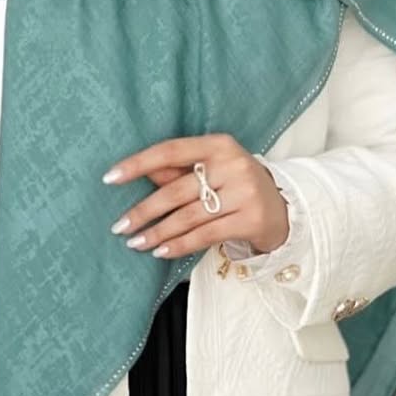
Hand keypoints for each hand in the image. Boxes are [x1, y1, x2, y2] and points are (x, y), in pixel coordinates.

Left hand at [101, 133, 289, 260]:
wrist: (284, 208)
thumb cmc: (237, 184)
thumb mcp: (212, 169)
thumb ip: (178, 170)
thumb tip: (139, 173)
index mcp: (219, 144)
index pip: (171, 151)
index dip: (138, 164)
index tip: (111, 177)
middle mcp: (232, 164)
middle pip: (176, 190)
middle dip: (144, 210)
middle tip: (119, 225)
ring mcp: (244, 192)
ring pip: (188, 216)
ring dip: (157, 232)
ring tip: (135, 242)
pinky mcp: (250, 219)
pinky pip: (204, 235)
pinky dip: (178, 245)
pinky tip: (160, 251)